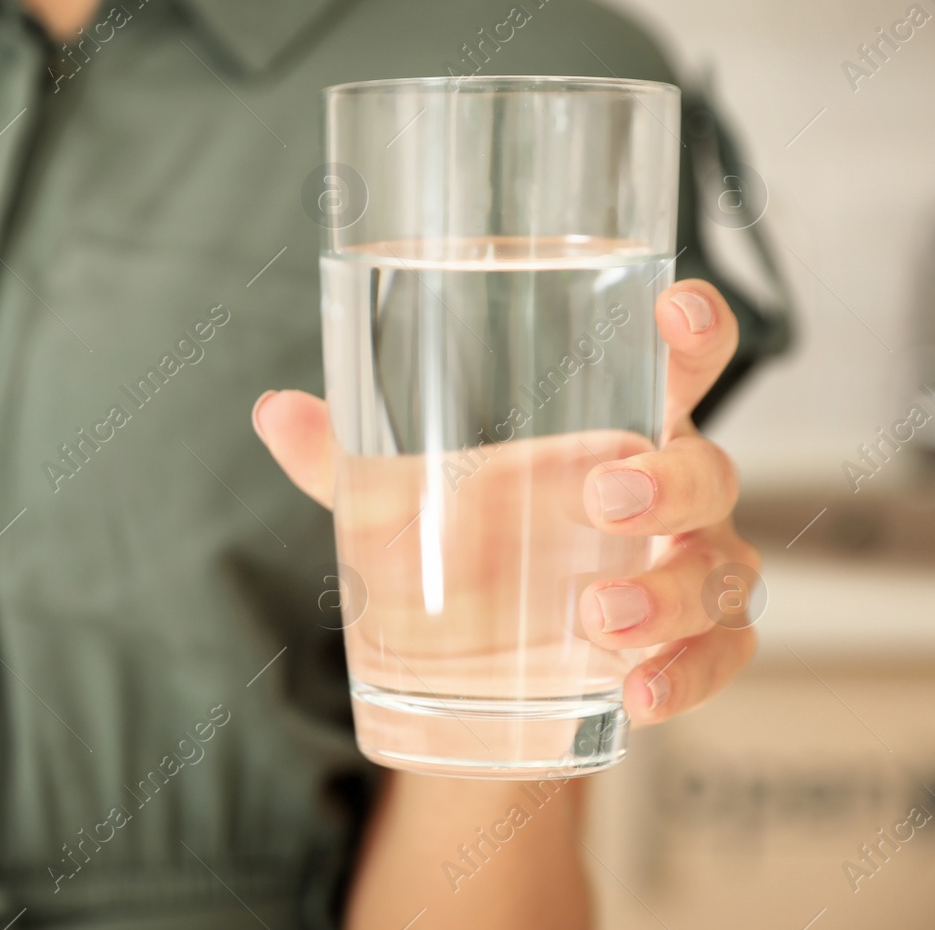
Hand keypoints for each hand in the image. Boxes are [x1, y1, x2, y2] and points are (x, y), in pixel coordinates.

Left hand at [253, 278, 757, 723]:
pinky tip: (636, 692)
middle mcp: (668, 495)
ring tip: (599, 616)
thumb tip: (273, 411)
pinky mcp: (691, 648)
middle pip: (709, 469)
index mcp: (614, 430)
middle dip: (671, 481)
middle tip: (605, 496)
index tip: (672, 306)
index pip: (677, 365)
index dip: (695, 327)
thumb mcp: (400, 501)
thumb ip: (344, 459)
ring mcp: (689, 571)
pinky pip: (722, 660)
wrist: (483, 662)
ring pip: (724, 572)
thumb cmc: (467, 543)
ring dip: (672, 592)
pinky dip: (688, 677)